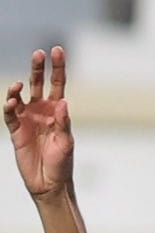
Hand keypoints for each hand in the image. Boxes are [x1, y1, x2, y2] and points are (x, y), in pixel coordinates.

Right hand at [5, 46, 73, 200]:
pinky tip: (11, 102)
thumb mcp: (66, 142)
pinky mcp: (16, 130)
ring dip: (17, 89)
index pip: (58, 84)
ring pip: (19, 97)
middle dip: (37, 69)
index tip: (57, 50)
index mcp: (58, 111)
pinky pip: (10, 114)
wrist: (49, 183)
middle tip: (38, 53)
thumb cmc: (63, 163)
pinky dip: (9, 106)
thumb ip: (63, 122)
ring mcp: (28, 120)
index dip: (57, 68)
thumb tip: (63, 102)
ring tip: (17, 86)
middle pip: (38, 84)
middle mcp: (42, 111)